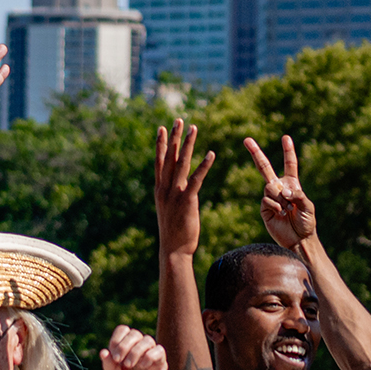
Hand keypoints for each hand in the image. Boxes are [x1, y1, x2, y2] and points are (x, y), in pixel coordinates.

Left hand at [100, 325, 169, 369]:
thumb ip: (108, 365)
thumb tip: (103, 352)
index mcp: (124, 348)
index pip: (123, 330)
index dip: (117, 339)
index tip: (113, 356)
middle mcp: (137, 349)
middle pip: (134, 333)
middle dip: (125, 345)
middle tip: (119, 361)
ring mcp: (150, 355)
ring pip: (147, 340)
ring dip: (136, 351)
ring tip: (130, 365)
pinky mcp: (160, 363)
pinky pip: (159, 350)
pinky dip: (150, 356)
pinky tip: (143, 366)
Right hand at [154, 120, 214, 258]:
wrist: (173, 249)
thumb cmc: (174, 233)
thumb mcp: (169, 211)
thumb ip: (172, 197)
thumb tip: (178, 191)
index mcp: (159, 190)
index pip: (159, 161)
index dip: (161, 144)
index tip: (162, 128)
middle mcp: (164, 188)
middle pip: (168, 157)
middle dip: (174, 137)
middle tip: (179, 120)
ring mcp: (174, 194)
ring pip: (181, 163)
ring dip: (188, 144)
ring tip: (194, 128)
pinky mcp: (187, 200)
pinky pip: (196, 179)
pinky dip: (203, 166)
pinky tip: (211, 154)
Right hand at [243, 134, 315, 246]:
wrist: (297, 239)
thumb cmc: (306, 222)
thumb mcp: (308, 206)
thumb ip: (298, 195)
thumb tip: (283, 190)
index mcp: (292, 185)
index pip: (289, 164)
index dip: (288, 151)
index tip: (286, 138)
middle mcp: (279, 188)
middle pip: (265, 168)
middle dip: (256, 153)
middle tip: (246, 139)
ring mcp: (270, 198)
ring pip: (269, 187)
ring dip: (280, 198)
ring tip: (288, 210)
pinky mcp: (264, 208)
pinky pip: (266, 200)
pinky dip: (275, 206)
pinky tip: (281, 214)